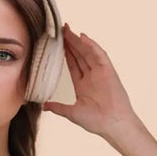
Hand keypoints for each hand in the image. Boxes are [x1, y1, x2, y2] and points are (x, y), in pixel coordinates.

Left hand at [42, 22, 138, 137]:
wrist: (113, 125)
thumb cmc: (96, 121)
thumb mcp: (72, 113)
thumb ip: (58, 107)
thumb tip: (43, 106)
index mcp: (83, 85)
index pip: (72, 65)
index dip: (65, 53)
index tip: (56, 43)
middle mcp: (92, 77)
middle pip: (79, 55)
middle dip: (70, 43)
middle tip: (60, 30)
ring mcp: (100, 73)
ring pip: (87, 52)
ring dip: (78, 41)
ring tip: (68, 30)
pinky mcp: (108, 71)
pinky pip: (99, 55)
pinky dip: (92, 46)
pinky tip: (83, 38)